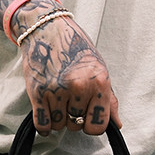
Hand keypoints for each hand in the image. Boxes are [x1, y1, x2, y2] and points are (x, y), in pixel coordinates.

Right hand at [17, 12, 120, 136]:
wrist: (47, 28)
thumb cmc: (76, 49)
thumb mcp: (99, 70)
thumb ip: (109, 99)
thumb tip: (117, 124)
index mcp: (99, 83)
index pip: (98, 125)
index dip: (92, 125)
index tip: (86, 118)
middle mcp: (79, 87)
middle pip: (77, 125)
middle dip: (73, 118)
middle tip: (69, 101)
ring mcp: (57, 90)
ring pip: (59, 125)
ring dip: (58, 119)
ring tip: (58, 102)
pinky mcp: (37, 92)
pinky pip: (43, 124)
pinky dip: (44, 126)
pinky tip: (47, 118)